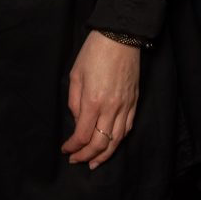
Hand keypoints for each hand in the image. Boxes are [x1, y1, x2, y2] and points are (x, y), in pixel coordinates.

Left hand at [60, 31, 140, 168]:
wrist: (120, 36)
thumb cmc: (94, 52)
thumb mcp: (76, 74)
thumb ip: (74, 101)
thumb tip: (77, 120)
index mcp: (93, 101)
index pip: (82, 136)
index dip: (73, 147)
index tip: (65, 150)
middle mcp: (111, 108)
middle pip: (99, 143)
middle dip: (86, 156)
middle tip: (76, 160)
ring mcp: (125, 106)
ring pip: (116, 140)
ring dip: (104, 155)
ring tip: (94, 162)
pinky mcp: (134, 102)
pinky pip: (127, 128)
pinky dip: (118, 141)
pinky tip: (111, 144)